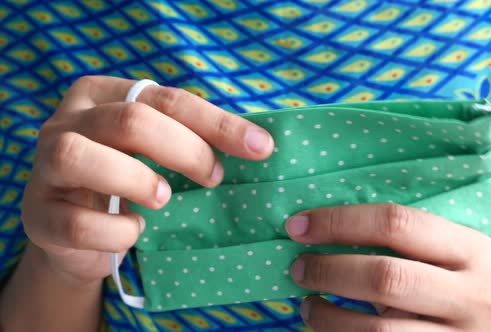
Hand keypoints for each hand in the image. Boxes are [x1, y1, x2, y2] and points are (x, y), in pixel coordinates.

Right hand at [21, 76, 273, 283]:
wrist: (77, 234)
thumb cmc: (126, 182)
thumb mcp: (154, 151)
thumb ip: (188, 137)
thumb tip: (257, 143)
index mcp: (102, 95)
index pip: (166, 98)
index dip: (217, 123)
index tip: (260, 147)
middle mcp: (68, 121)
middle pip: (130, 119)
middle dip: (186, 149)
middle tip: (214, 177)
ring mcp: (46, 166)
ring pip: (82, 156)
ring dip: (137, 180)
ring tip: (164, 199)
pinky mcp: (38, 214)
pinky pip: (76, 221)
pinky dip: (115, 231)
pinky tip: (135, 232)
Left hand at [286, 203, 490, 331]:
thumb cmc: (460, 289)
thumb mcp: (451, 260)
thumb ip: (404, 244)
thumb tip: (321, 230)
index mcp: (472, 251)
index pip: (396, 223)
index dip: (340, 222)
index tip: (298, 226)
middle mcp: (475, 296)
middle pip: (385, 277)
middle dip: (329, 270)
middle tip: (298, 268)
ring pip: (378, 330)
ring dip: (329, 316)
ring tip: (308, 306)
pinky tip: (329, 329)